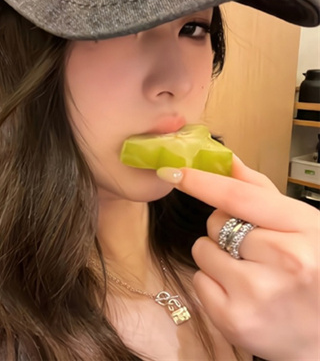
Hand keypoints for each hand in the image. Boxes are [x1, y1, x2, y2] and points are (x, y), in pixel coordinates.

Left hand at [157, 157, 319, 360]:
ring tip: (247, 272)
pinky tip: (239, 294)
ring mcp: (258, 292)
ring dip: (214, 256)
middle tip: (252, 248)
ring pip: (202, 250)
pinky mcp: (235, 320)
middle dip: (222, 229)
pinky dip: (211, 283)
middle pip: (215, 223)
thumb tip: (225, 158)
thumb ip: (259, 190)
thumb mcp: (298, 224)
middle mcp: (284, 259)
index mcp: (302, 227)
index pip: (239, 196)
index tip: (173, 170)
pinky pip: (198, 281)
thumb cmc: (310, 269)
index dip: (202, 181)